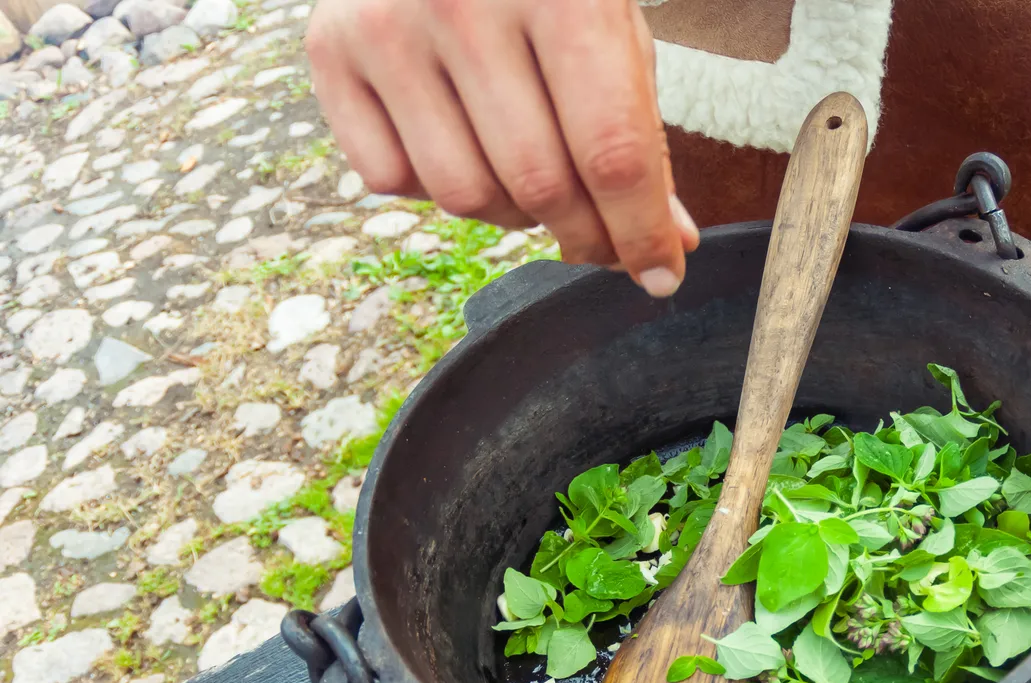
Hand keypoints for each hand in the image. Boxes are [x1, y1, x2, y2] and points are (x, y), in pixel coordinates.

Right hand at [306, 0, 699, 296]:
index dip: (640, 231)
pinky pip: (390, 180)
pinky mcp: (330, 49)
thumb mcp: (608, 29)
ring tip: (528, 175)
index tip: (661, 276)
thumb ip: (639, 135)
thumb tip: (667, 246)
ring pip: (464, 198)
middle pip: (539, 186)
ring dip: (511, 215)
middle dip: (586, 237)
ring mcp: (387, 27)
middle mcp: (465, 4)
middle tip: (603, 242)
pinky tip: (459, 142)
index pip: (611, 151)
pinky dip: (434, 187)